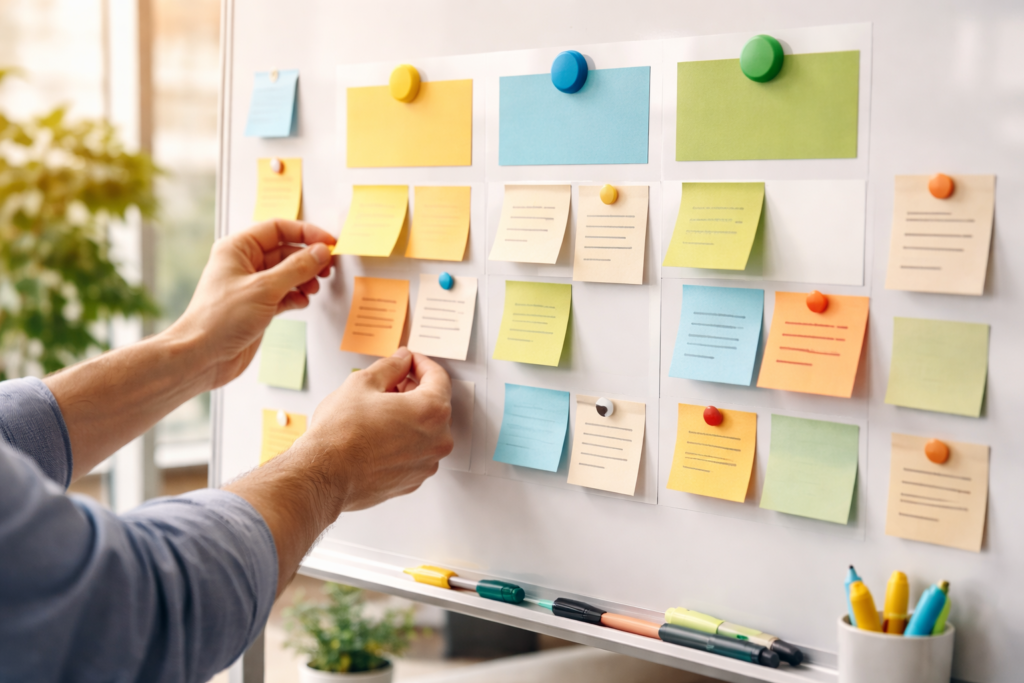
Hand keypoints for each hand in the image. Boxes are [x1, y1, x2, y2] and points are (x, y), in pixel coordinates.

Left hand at [169, 220, 335, 388]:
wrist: (202, 356)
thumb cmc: (218, 319)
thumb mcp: (264, 288)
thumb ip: (297, 268)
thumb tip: (320, 253)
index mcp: (237, 248)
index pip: (278, 229)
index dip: (305, 233)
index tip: (327, 243)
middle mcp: (244, 264)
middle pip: (285, 251)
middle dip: (308, 259)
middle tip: (326, 268)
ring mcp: (251, 286)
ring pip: (287, 273)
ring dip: (304, 279)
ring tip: (313, 288)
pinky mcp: (258, 306)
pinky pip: (284, 293)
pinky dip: (296, 296)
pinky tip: (302, 302)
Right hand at [299, 347, 453, 511]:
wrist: (323, 476)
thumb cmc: (340, 435)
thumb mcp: (362, 383)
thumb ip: (390, 367)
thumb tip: (400, 361)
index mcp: (431, 412)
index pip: (438, 378)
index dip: (421, 364)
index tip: (409, 362)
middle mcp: (437, 441)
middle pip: (434, 405)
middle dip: (413, 391)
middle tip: (388, 385)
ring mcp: (426, 464)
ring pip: (425, 432)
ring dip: (408, 418)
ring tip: (378, 413)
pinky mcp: (412, 481)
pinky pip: (415, 453)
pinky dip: (403, 442)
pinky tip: (379, 436)